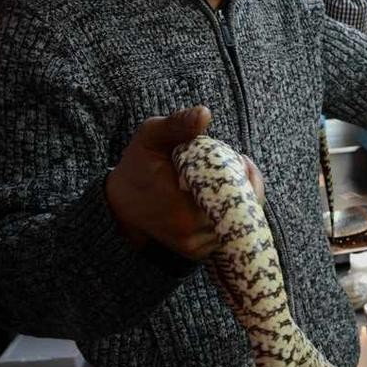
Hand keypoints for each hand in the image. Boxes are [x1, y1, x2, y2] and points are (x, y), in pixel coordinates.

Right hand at [105, 106, 265, 260]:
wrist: (121, 207)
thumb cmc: (137, 167)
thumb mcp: (151, 137)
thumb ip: (177, 125)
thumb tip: (204, 114)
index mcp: (183, 209)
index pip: (236, 194)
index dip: (245, 175)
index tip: (240, 158)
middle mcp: (193, 235)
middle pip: (243, 208)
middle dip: (245, 183)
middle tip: (237, 163)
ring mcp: (199, 247)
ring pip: (240, 220)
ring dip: (241, 196)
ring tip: (225, 176)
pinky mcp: (202, 252)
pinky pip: (231, 228)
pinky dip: (233, 209)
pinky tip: (221, 192)